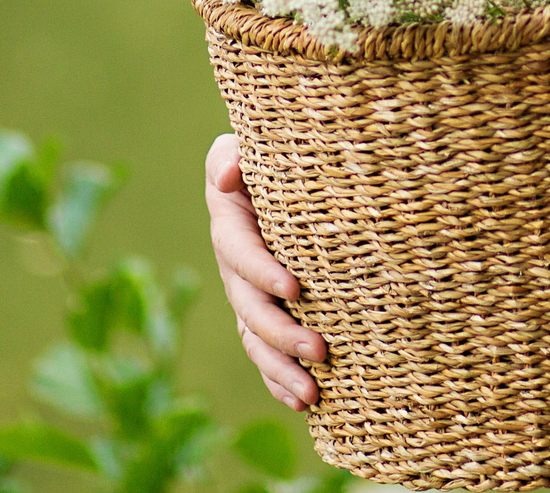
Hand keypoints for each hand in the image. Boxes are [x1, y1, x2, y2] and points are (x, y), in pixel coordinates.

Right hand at [205, 133, 326, 409]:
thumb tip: (229, 175)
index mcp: (230, 224)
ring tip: (313, 393)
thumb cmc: (278, 157)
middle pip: (249, 307)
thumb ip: (232, 156)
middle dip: (281, 333)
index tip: (295, 287)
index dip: (261, 271)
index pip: (239, 251)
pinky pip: (264, 356)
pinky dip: (279, 381)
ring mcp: (247, 297)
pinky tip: (304, 403)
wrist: (292, 177)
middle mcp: (234, 267)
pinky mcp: (264, 317)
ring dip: (281, 369)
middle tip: (320, 349)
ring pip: (255, 340)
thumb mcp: (250, 146)